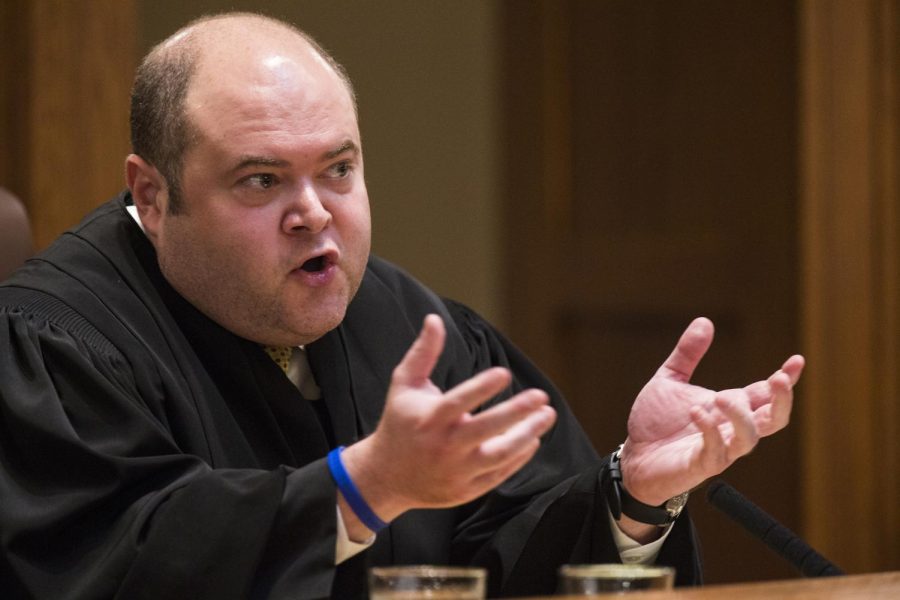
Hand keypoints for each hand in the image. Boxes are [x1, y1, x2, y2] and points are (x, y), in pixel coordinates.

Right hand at [341, 314, 556, 529]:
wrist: (385, 476)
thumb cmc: (399, 422)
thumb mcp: (404, 385)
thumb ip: (423, 353)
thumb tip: (434, 318)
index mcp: (428, 419)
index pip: (458, 402)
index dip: (481, 388)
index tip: (504, 374)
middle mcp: (443, 447)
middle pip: (484, 430)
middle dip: (516, 413)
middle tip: (541, 396)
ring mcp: (455, 471)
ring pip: (498, 456)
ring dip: (526, 436)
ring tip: (546, 416)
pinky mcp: (465, 490)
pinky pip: (498, 474)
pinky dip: (518, 458)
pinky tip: (532, 439)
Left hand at [620, 317, 803, 506]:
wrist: (632, 456)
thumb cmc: (656, 422)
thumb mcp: (669, 380)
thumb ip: (687, 354)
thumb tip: (705, 320)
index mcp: (729, 407)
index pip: (765, 394)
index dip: (786, 379)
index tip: (797, 360)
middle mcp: (730, 428)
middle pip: (774, 419)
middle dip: (782, 400)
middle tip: (778, 379)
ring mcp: (719, 449)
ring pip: (750, 438)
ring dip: (741, 416)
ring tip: (721, 397)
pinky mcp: (700, 465)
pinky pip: (716, 452)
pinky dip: (710, 431)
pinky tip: (696, 412)